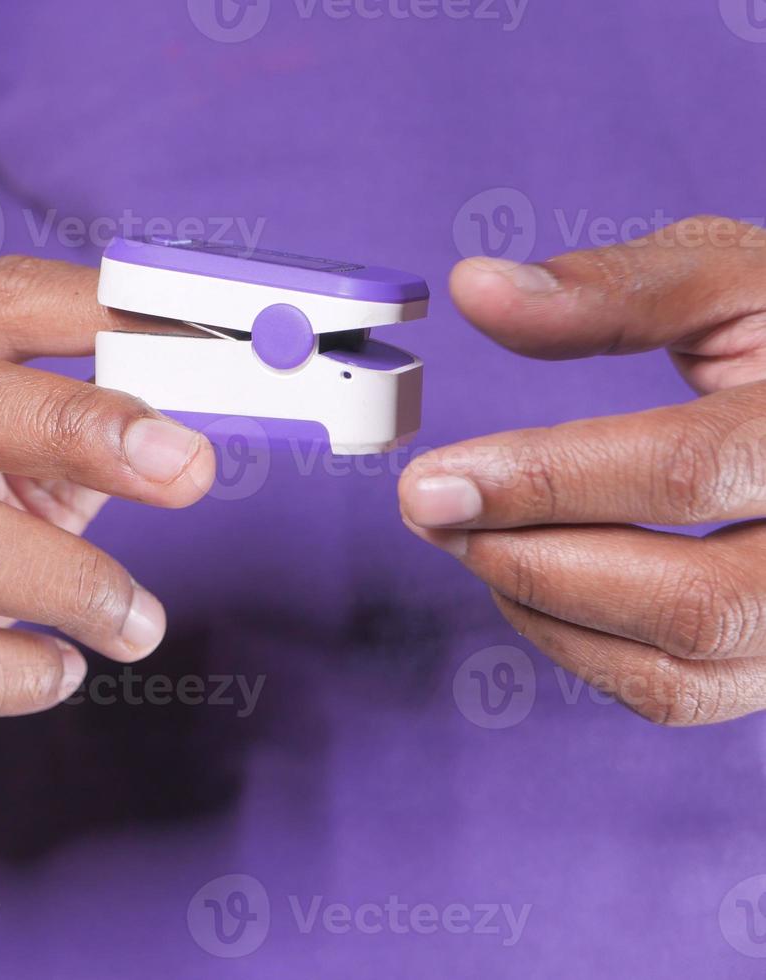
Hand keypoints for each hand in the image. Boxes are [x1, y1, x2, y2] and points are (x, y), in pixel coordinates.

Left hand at [399, 217, 765, 725]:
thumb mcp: (734, 278)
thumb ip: (613, 288)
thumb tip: (476, 289)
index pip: (689, 472)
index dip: (546, 482)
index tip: (433, 481)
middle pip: (694, 603)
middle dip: (534, 563)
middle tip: (433, 512)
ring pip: (681, 674)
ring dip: (545, 611)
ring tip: (473, 537)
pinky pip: (679, 693)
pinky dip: (581, 646)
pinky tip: (530, 577)